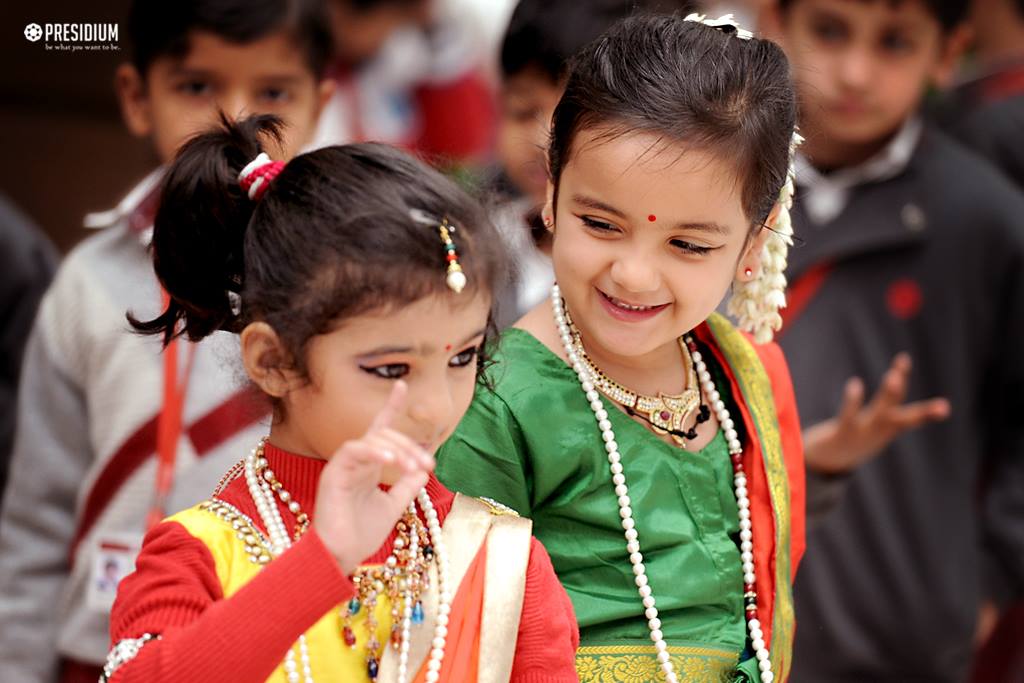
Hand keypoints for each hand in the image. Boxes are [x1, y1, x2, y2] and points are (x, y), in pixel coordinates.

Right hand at [313, 381, 434, 573]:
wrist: (340, 557)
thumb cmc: (360, 534)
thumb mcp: (393, 507)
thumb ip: (406, 487)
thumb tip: (422, 470)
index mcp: (368, 466)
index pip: (379, 429)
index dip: (390, 406)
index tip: (401, 385)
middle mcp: (355, 461)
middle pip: (383, 434)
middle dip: (408, 445)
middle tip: (427, 464)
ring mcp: (343, 466)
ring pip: (371, 439)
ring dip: (397, 449)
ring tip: (411, 466)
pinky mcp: (333, 474)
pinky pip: (353, 451)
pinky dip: (374, 452)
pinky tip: (390, 460)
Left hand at [803, 353, 950, 473]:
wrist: (827, 462)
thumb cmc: (855, 436)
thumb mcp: (875, 422)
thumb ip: (887, 402)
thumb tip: (898, 376)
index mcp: (888, 428)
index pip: (912, 418)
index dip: (929, 413)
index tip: (945, 407)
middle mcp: (878, 432)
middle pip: (900, 416)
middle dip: (917, 407)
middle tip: (933, 396)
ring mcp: (861, 434)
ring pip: (879, 414)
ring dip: (888, 396)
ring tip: (894, 376)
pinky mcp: (841, 434)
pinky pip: (848, 417)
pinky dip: (852, 401)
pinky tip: (856, 383)